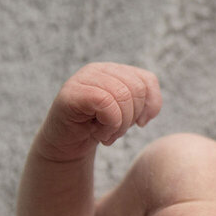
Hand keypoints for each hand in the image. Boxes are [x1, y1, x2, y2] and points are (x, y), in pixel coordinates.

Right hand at [38, 62, 161, 160]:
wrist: (66, 145)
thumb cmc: (97, 128)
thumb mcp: (127, 114)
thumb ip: (142, 103)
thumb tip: (148, 111)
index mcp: (115, 71)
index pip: (147, 80)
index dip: (150, 105)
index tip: (140, 123)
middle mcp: (99, 69)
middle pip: (137, 88)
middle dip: (133, 117)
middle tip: (117, 131)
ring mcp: (83, 78)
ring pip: (123, 95)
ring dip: (119, 124)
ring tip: (106, 133)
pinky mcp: (71, 93)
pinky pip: (105, 102)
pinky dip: (109, 124)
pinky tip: (97, 133)